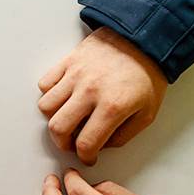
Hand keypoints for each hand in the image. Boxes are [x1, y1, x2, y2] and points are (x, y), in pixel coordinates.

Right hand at [38, 27, 167, 164]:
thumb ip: (123, 135)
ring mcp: (75, 75)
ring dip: (53, 118)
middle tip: (71, 143)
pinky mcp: (68, 61)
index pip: (86, 143)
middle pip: (58, 128)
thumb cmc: (148, 75)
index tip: (86, 156)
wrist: (144, 38)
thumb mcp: (147, 113)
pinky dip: (50, 94)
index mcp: (112, 107)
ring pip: (46, 106)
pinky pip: (45, 84)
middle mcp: (89, 91)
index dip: (84, 156)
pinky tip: (64, 97)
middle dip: (62, 143)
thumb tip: (101, 145)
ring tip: (66, 119)